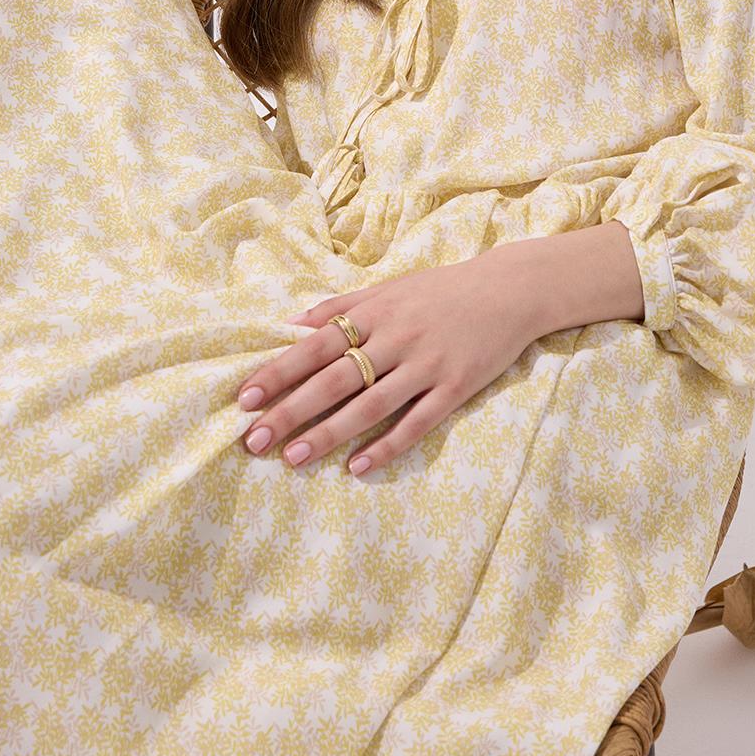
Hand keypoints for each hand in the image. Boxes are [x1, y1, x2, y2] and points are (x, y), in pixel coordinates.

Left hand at [235, 251, 546, 477]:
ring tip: (294, 458)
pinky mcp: (456, 388)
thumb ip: (340, 305)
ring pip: (370, 405)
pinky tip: (358, 467)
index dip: (279, 372)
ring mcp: (426, 365)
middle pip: (334, 380)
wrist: (509, 290)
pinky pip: (417, 422)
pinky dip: (387, 445)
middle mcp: (396, 338)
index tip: (245, 398)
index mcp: (374, 312)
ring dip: (329, 434)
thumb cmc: (440, 290)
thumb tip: (290, 323)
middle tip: (255, 441)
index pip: (315, 345)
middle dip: (291, 411)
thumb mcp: (388, 288)